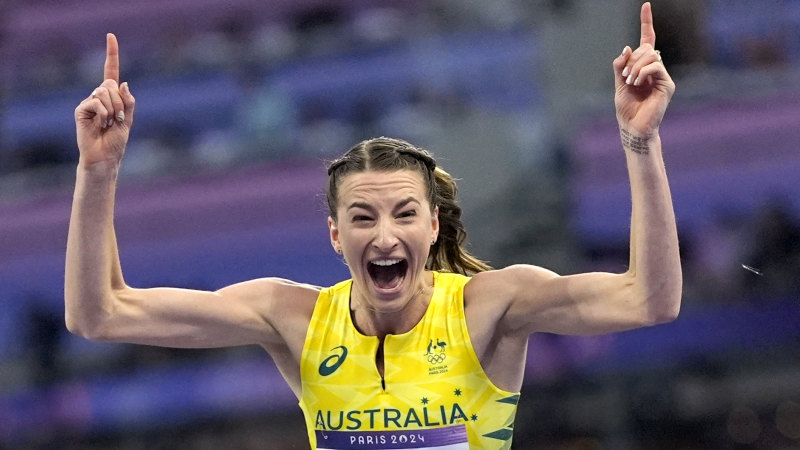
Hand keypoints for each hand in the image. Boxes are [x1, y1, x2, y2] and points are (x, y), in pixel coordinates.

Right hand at [74, 33, 134, 167]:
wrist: (104, 157)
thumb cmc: (116, 141)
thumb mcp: (128, 120)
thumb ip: (128, 102)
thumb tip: (123, 82)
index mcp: (112, 96)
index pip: (110, 70)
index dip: (112, 53)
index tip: (111, 36)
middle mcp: (99, 96)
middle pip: (111, 84)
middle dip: (120, 102)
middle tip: (118, 119)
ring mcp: (89, 102)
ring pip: (104, 92)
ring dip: (113, 109)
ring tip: (109, 124)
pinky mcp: (81, 110)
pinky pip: (96, 102)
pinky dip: (103, 113)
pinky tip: (101, 124)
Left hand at [613, 2, 674, 138]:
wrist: (633, 127)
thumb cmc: (626, 108)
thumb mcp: (618, 84)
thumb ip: (620, 66)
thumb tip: (627, 47)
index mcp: (643, 67)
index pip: (647, 40)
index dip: (646, 23)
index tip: (645, 6)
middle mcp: (655, 69)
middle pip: (646, 49)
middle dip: (632, 60)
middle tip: (625, 77)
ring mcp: (662, 76)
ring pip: (651, 56)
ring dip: (636, 67)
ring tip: (630, 82)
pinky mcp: (667, 84)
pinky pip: (656, 67)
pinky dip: (642, 72)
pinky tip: (636, 83)